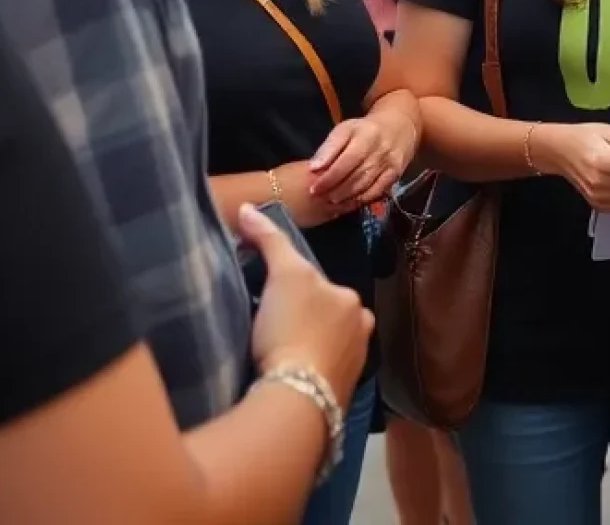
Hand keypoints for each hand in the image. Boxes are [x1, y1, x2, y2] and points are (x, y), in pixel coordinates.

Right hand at [240, 203, 371, 401]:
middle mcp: (363, 335)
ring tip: (277, 355)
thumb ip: (270, 241)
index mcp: (356, 304)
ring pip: (328, 349)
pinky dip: (306, 374)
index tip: (274, 302)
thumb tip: (246, 208)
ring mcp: (352, 371)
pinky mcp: (337, 401)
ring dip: (308, 349)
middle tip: (273, 329)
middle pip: (329, 320)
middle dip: (308, 321)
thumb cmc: (293, 328)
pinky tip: (286, 378)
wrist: (296, 398)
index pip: (323, 289)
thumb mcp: (283, 274)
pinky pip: (319, 377)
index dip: (297, 291)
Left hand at [309, 114, 411, 208]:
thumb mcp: (345, 129)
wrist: (398, 128)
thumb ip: (329, 148)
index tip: (314, 188)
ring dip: (346, 197)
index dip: (330, 177)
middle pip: (356, 174)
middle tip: (320, 198)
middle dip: (336, 189)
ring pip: (365, 185)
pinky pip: (376, 191)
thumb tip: (313, 168)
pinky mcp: (395, 174)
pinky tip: (349, 203)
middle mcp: (380, 149)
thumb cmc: (364, 130)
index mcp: (365, 135)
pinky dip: (361, 199)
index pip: (346, 160)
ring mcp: (389, 163)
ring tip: (331, 202)